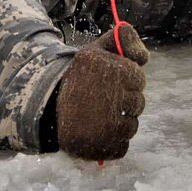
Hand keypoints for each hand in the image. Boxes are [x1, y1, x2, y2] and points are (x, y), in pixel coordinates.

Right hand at [55, 24, 148, 159]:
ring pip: (131, 126)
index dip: (127, 80)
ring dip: (119, 122)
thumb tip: (145, 58)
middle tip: (101, 99)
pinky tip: (94, 132)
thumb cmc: (79, 77)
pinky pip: (122, 146)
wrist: (46, 106)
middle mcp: (108, 97)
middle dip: (124, 101)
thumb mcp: (96, 51)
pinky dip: (112, 142)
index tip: (110, 81)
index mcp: (109, 70)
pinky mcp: (100, 149)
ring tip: (96, 116)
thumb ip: (124, 42)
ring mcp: (105, 127)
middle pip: (138, 103)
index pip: (139, 78)